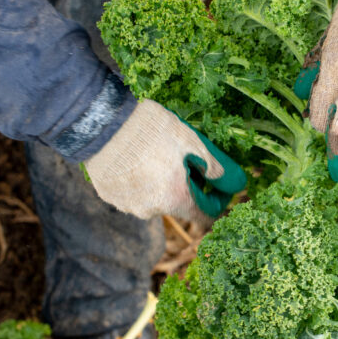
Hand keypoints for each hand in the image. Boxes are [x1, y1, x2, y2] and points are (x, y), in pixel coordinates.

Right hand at [85, 100, 245, 219]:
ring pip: (157, 199)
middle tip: (186, 158)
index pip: (206, 216)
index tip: (218, 183)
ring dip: (164, 183)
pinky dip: (142, 181)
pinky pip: (135, 193)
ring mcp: (128, 206)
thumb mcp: (193, 143)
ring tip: (158, 154)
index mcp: (176, 200)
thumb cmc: (151, 131)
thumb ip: (217, 169)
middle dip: (189, 186)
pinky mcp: (110, 196)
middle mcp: (152, 211)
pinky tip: (138, 158)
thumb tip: (236, 185)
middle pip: (180, 205)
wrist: (102, 122)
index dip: (217, 200)